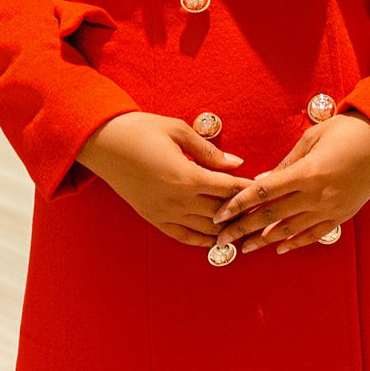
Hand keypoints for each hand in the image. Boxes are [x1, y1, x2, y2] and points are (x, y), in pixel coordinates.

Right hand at [75, 112, 251, 247]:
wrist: (104, 143)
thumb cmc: (141, 130)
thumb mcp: (178, 131)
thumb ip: (209, 151)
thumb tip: (237, 164)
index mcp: (186, 176)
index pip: (228, 188)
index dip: (248, 189)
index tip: (265, 188)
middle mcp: (178, 200)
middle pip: (221, 212)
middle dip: (243, 211)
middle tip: (262, 210)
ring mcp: (164, 213)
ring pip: (205, 229)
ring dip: (226, 229)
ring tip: (245, 226)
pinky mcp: (153, 218)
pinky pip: (183, 236)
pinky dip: (202, 240)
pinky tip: (216, 238)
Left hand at [211, 111, 369, 254]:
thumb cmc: (345, 131)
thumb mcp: (310, 139)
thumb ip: (285, 164)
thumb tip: (261, 182)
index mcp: (306, 173)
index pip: (263, 193)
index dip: (239, 205)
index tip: (220, 215)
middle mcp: (317, 196)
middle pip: (271, 217)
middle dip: (243, 229)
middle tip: (221, 239)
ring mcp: (331, 208)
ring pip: (291, 230)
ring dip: (265, 240)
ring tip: (244, 248)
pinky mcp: (343, 215)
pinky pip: (315, 234)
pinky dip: (295, 242)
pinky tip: (279, 248)